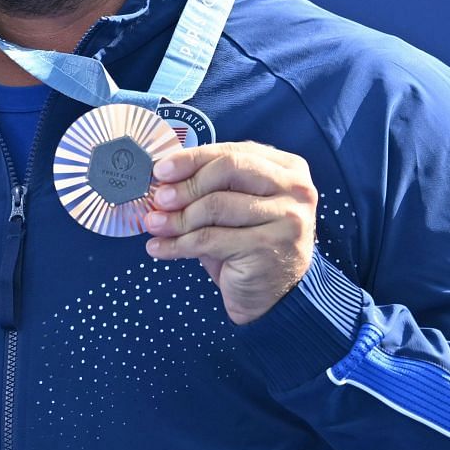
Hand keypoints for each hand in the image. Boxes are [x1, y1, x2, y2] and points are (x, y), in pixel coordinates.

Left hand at [142, 142, 316, 325]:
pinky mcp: (269, 246)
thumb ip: (209, 187)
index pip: (233, 152)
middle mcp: (294, 189)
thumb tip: (162, 178)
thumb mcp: (233, 208)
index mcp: (288, 168)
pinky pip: (209, 239)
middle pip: (227, 170)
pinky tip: (159, 248)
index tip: (161, 170)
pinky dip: (177, 244)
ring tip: (154, 225)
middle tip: (159, 199)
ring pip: (215, 206)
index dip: (192, 158)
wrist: (274, 297)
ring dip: (177, 218)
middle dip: (185, 185)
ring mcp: (286, 217)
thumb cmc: (248, 245)